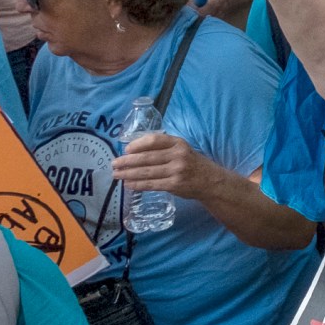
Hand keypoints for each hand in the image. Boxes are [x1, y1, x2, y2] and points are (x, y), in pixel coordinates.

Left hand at [110, 131, 225, 201]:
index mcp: (178, 143)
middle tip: (114, 164)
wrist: (210, 181)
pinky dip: (137, 184)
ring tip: (116, 174)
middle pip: (147, 157)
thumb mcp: (181, 150)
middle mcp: (178, 155)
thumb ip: (163, 148)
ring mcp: (177, 171)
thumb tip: (133, 152)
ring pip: (146, 172)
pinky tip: (128, 184)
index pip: (154, 140)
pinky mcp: (174, 185)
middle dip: (127, 161)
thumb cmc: (191, 163)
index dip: (137, 144)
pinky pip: (151, 184)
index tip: (126, 149)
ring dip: (128, 174)